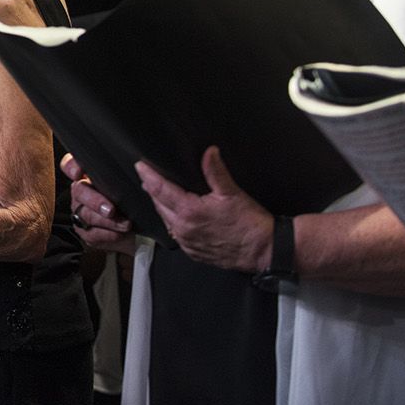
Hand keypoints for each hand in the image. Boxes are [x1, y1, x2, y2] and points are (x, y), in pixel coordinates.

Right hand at [61, 152, 136, 254]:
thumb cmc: (135, 201)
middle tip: (111, 210)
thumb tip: (141, 167)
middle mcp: (81, 192)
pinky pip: (91, 233)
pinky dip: (107, 235)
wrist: (140, 229)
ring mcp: (81, 212)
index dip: (70, 167)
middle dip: (95, 201)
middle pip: (78, 191)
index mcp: (89, 175)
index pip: (69, 165)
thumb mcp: (132, 184)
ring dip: (107, 221)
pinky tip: (119, 233)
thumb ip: (128, 174)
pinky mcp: (86, 232)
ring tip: (125, 224)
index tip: (79, 172)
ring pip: (85, 214)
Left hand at [136, 146, 272, 271]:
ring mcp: (187, 243)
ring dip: (162, 207)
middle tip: (148, 177)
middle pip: (158, 205)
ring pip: (166, 221)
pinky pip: (176, 234)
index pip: (160, 190)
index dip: (148, 176)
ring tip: (159, 194)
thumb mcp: (232, 193)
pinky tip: (176, 216)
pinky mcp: (193, 252)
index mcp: (189, 211)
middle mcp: (183, 229)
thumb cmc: (250, 223)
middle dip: (152, 190)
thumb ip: (215, 171)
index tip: (140, 166)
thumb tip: (209, 151)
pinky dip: (173, 223)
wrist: (264, 251)